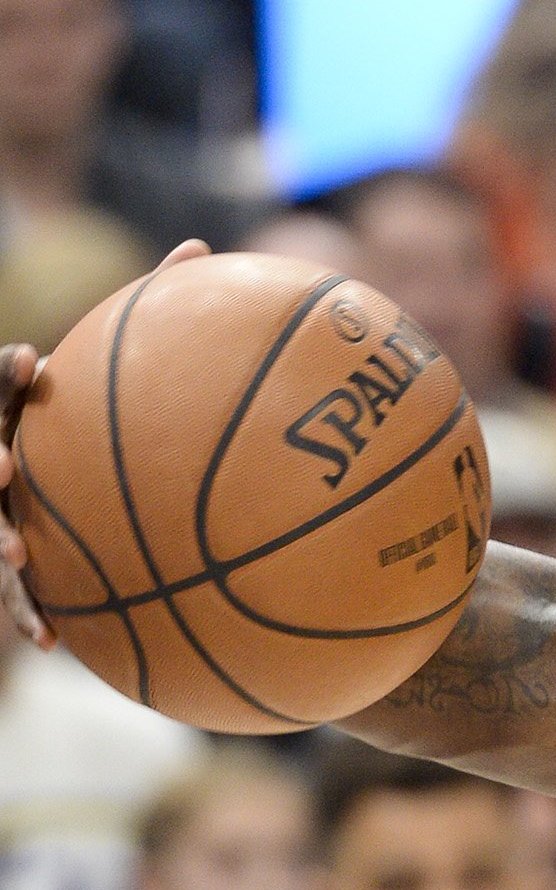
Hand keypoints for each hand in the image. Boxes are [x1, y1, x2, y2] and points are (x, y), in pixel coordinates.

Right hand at [0, 241, 206, 648]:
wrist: (105, 495)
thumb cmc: (108, 416)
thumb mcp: (128, 369)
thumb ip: (154, 309)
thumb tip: (201, 245)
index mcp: (22, 409)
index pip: (4, 384)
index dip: (9, 373)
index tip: (32, 358)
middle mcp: (2, 455)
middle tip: (1, 463)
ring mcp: (2, 511)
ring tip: (17, 555)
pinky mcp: (18, 564)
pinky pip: (15, 596)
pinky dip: (28, 616)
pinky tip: (51, 644)